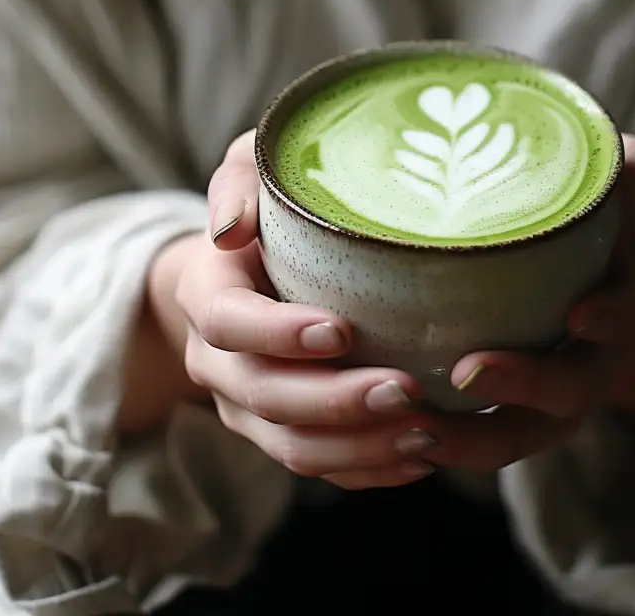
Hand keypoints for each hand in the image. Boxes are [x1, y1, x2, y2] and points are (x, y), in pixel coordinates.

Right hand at [124, 128, 634, 485]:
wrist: (244, 258)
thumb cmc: (265, 199)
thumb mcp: (250, 165)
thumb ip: (239, 179)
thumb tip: (232, 227)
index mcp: (207, 293)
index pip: (228, 325)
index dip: (278, 334)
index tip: (341, 331)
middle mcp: (218, 361)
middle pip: (264, 398)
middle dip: (335, 403)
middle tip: (406, 392)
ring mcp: (248, 404)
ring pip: (291, 446)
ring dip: (357, 447)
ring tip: (427, 433)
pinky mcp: (282, 430)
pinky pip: (318, 466)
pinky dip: (367, 469)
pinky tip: (422, 457)